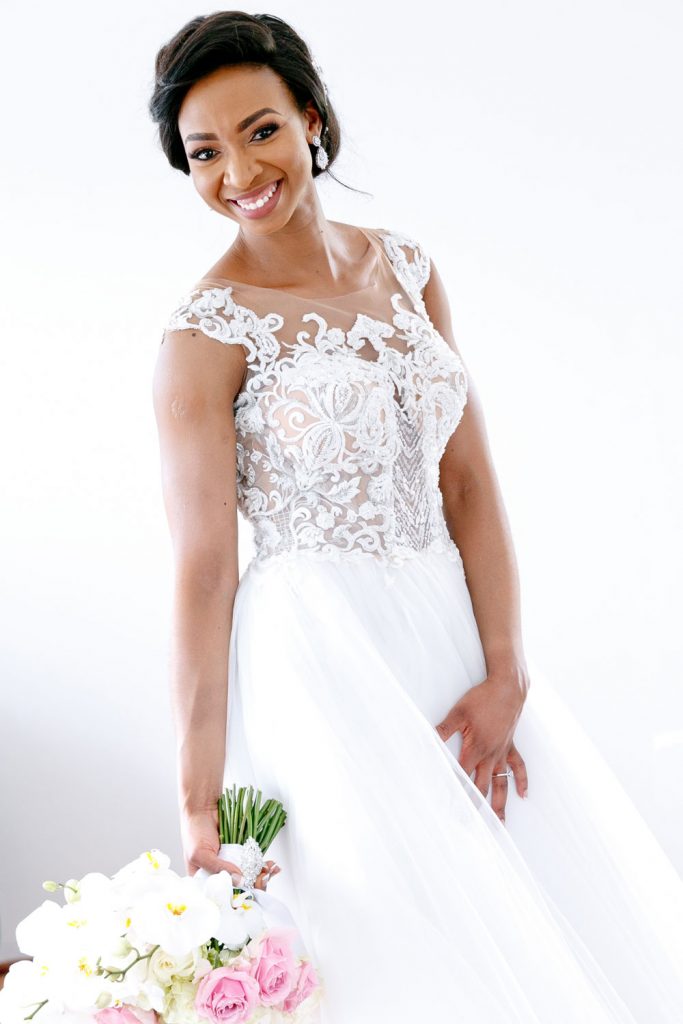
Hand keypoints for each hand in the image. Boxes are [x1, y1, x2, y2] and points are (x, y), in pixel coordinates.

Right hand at [180, 805, 280, 888]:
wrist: (203, 807)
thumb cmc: (194, 830)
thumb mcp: (201, 854)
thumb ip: (219, 868)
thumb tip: (239, 880)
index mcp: (205, 881)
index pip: (223, 895)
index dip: (238, 896)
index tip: (250, 892)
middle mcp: (219, 875)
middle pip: (238, 888)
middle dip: (254, 886)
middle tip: (263, 881)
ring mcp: (230, 864)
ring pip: (248, 876)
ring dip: (261, 876)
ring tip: (270, 872)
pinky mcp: (240, 853)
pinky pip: (252, 862)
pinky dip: (262, 865)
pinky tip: (270, 865)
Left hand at [434, 673, 528, 822]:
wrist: (508, 689)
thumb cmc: (482, 699)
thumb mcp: (458, 712)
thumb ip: (443, 730)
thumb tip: (427, 740)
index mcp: (475, 749)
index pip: (462, 777)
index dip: (455, 792)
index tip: (450, 809)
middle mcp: (490, 756)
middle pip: (482, 787)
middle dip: (477, 808)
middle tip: (473, 827)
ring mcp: (502, 752)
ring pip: (501, 784)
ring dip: (500, 804)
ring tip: (500, 824)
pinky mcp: (511, 746)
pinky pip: (519, 768)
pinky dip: (521, 782)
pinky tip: (523, 795)